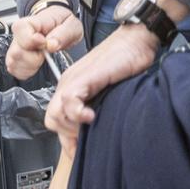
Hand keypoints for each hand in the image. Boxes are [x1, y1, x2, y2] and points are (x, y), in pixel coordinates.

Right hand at [6, 4, 82, 79]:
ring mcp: (14, 47)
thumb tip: (51, 45)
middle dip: (35, 58)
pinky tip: (36, 65)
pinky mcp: (15, 59)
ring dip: (31, 66)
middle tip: (46, 52)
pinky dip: (28, 72)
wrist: (59, 26)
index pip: (21, 30)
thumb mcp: (70, 25)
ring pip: (14, 63)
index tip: (45, 44)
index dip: (34, 41)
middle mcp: (18, 34)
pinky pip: (15, 71)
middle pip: (16, 52)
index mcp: (30, 22)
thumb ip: (62, 34)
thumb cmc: (62, 24)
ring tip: (42, 58)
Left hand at [45, 23, 158, 148]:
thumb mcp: (111, 90)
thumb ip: (99, 107)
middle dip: (67, 136)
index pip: (56, 119)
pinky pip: (69, 101)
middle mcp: (69, 83)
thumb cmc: (129, 61)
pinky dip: (78, 114)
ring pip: (56, 114)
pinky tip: (91, 117)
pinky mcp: (84, 77)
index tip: (79, 150)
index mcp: (73, 86)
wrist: (137, 39)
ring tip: (91, 126)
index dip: (66, 138)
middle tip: (85, 142)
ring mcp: (74, 79)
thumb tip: (98, 131)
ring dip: (72, 127)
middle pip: (52, 119)